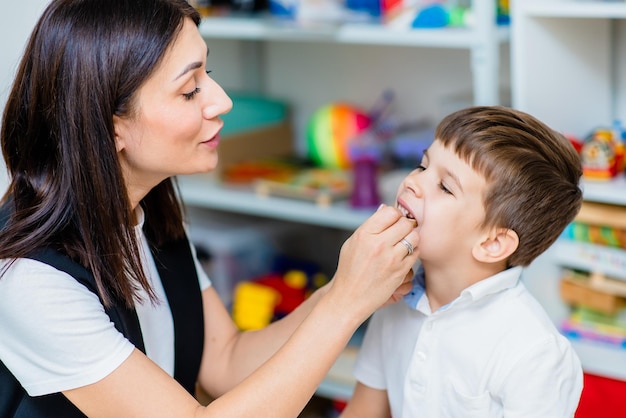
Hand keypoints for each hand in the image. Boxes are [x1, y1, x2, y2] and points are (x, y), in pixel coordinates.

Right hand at [329, 204, 418, 318]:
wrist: (350, 297)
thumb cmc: (350, 270)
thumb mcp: (352, 243)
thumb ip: (370, 226)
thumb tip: (385, 209)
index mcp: (364, 234)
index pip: (390, 212)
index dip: (394, 215)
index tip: (393, 221)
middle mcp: (378, 244)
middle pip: (405, 223)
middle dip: (405, 225)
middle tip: (401, 232)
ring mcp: (391, 258)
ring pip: (414, 237)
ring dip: (411, 238)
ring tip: (403, 243)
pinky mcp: (400, 271)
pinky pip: (416, 253)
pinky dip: (412, 252)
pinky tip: (403, 256)